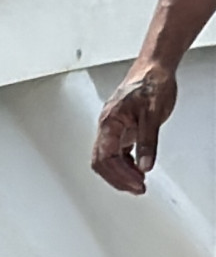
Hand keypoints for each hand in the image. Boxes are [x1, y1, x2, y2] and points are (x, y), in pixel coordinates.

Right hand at [91, 62, 177, 195]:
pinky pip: (117, 153)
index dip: (120, 175)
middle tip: (137, 188)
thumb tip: (145, 165)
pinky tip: (137, 169)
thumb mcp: (153, 115)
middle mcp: (107, 127)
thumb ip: (147, 142)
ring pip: (107, 159)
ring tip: (139, 182)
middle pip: (101, 162)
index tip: (137, 183)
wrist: (155, 68)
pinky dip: (125, 165)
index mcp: (109, 122)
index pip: (106, 158)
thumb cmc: (151, 83)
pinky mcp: (121, 129)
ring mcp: (113, 128)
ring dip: (121, 174)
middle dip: (118, 179)